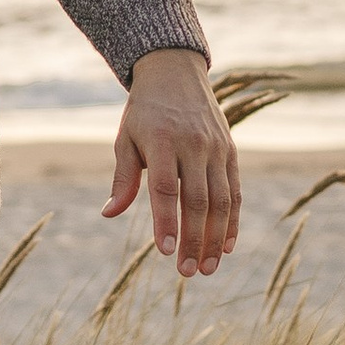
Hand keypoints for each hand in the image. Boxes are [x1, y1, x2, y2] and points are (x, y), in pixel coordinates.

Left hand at [104, 48, 241, 280]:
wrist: (176, 72)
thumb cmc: (144, 112)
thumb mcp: (126, 138)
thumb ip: (122, 178)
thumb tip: (109, 214)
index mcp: (162, 141)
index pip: (165, 189)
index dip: (166, 222)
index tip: (165, 253)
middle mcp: (193, 145)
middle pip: (197, 201)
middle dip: (193, 240)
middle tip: (187, 272)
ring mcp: (216, 148)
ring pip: (220, 200)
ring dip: (215, 238)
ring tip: (208, 269)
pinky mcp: (231, 151)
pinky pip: (235, 191)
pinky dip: (232, 221)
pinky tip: (227, 247)